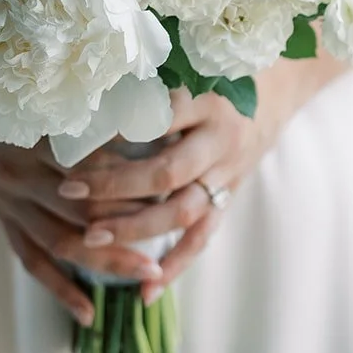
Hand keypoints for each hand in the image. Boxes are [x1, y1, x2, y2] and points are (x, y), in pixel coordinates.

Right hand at [0, 63, 164, 325]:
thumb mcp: (39, 87)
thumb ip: (84, 104)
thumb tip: (144, 112)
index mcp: (35, 137)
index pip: (95, 164)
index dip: (134, 174)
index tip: (174, 177)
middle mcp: (22, 174)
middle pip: (85, 208)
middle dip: (132, 222)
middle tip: (178, 228)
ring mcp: (9, 202)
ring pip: (63, 242)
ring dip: (107, 260)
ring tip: (150, 272)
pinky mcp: (0, 217)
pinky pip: (32, 261)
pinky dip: (60, 289)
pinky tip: (89, 312)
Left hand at [61, 58, 332, 302]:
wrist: (282, 85)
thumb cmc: (222, 68)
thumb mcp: (193, 62)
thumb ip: (151, 78)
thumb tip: (89, 88)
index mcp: (207, 101)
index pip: (159, 116)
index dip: (118, 128)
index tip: (77, 136)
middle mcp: (219, 140)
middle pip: (166, 171)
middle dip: (115, 185)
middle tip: (70, 190)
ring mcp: (227, 173)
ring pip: (182, 211)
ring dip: (135, 228)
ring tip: (91, 237)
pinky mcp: (230, 196)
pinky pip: (203, 237)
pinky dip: (176, 265)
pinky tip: (146, 290)